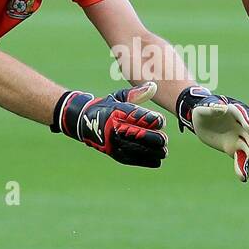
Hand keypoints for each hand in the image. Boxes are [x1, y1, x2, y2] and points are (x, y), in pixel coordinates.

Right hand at [52, 81, 167, 166]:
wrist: (84, 122)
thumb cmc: (108, 107)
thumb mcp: (119, 96)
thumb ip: (136, 93)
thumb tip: (153, 87)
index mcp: (116, 112)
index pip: (138, 117)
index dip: (153, 120)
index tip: (161, 121)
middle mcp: (114, 128)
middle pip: (139, 135)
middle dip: (154, 138)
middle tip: (164, 138)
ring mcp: (113, 142)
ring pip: (137, 150)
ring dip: (153, 152)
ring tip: (163, 151)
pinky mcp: (114, 154)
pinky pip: (132, 159)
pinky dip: (146, 161)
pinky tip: (157, 160)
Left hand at [176, 85, 248, 181]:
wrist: (200, 123)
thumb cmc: (202, 112)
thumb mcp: (203, 110)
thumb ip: (213, 109)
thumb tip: (222, 108)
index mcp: (234, 113)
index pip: (243, 116)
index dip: (248, 123)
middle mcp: (240, 126)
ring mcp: (238, 138)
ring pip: (247, 147)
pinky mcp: (233, 149)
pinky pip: (239, 158)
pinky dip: (241, 167)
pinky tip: (243, 177)